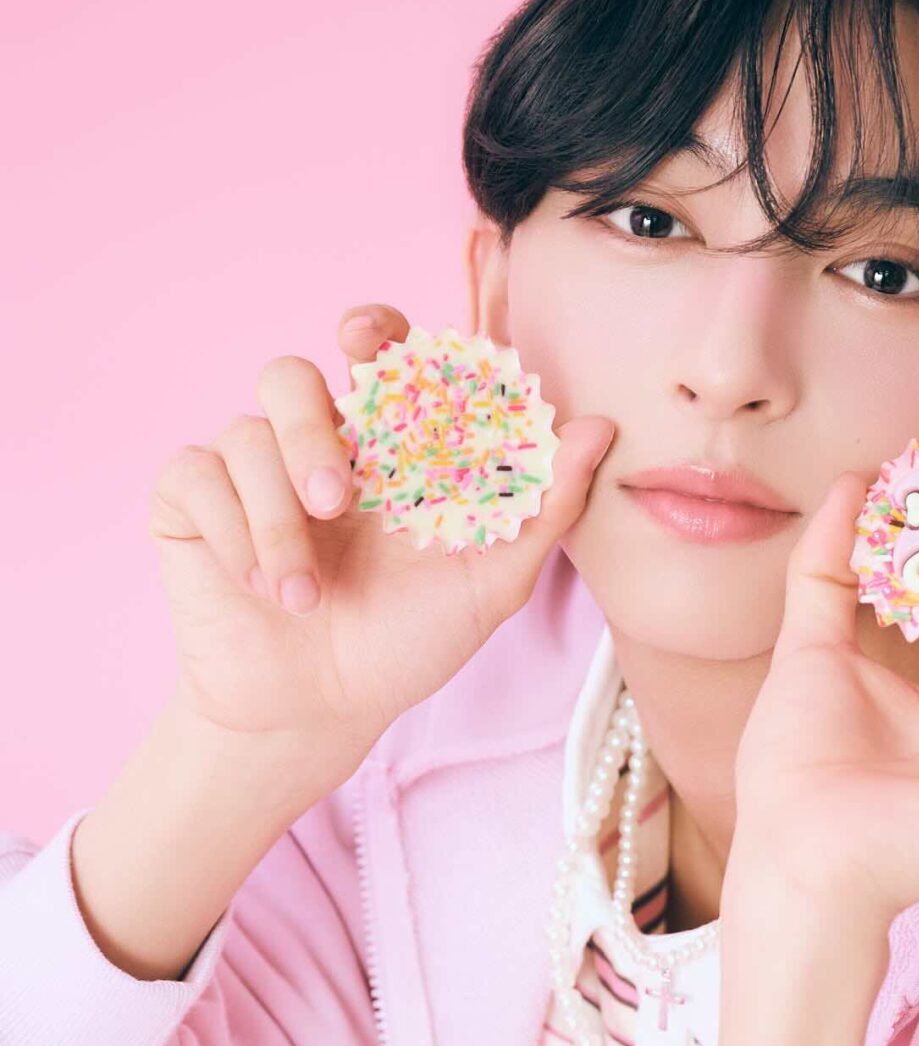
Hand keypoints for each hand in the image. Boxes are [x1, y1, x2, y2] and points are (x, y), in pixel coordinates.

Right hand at [148, 303, 615, 767]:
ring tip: (306, 592)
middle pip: (291, 375)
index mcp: (384, 448)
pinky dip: (233, 532)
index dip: (372, 331)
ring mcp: (248, 473)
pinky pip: (195, 475)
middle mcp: (313, 447)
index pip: (375, 359)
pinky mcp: (191, 503)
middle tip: (339, 495)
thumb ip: (543, 509)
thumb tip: (599, 428)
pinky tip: (263, 587)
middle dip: (311, 425)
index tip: (368, 338)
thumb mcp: (490, 586)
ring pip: (245, 431)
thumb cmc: (405, 645)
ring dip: (277, 515)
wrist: (319, 715)